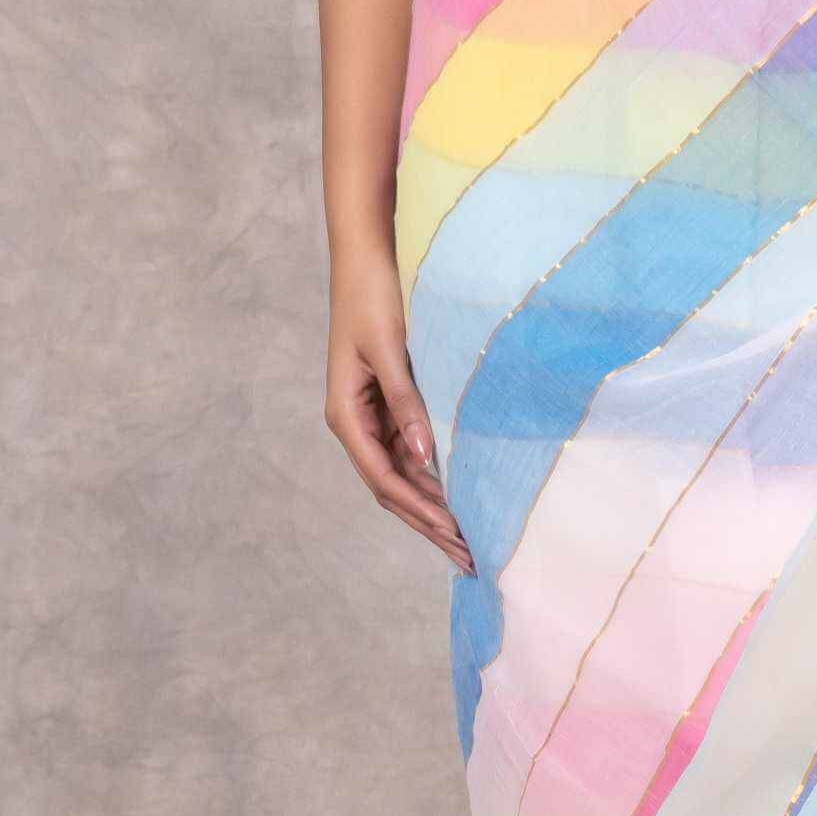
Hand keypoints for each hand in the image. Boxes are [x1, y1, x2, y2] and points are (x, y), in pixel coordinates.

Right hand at [326, 247, 473, 571]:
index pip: (385, 479)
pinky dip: (433, 478)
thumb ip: (407, 403)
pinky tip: (458, 494)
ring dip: (432, 507)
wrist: (367, 258)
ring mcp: (372, 416)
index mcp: (347, 415)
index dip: (420, 511)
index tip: (454, 535)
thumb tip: (424, 457)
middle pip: (393, 488)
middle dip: (429, 524)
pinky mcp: (390, 404)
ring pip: (402, 475)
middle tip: (469, 557)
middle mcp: (356, 423)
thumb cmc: (375, 298)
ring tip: (467, 539)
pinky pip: (410, 452)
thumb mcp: (392, 350)